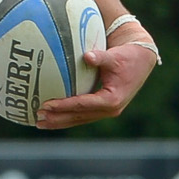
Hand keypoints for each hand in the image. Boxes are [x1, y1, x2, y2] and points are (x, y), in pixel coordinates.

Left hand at [37, 41, 158, 129]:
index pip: (82, 105)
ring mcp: (106, 111)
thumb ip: (100, 57)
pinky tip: (51, 118)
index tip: (46, 104)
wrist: (141, 61)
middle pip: (78, 117)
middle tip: (37, 117)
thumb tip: (86, 56)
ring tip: (39, 123)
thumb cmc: (127, 56)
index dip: (63, 106)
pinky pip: (81, 116)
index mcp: (112, 99)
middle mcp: (110, 110)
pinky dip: (66, 117)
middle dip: (57, 118)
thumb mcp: (115, 56)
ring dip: (59, 122)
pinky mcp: (102, 109)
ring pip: (78, 120)